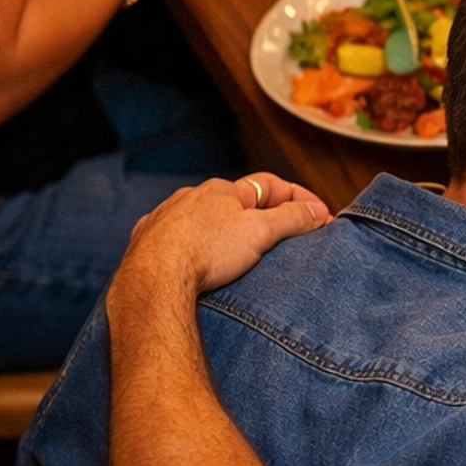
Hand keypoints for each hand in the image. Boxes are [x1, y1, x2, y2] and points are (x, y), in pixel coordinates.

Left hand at [118, 173, 329, 296]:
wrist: (152, 280)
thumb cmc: (206, 252)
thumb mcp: (260, 232)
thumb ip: (291, 218)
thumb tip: (316, 211)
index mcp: (221, 190)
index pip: (270, 186)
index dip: (299, 200)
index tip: (320, 217)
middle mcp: (191, 197)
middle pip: (235, 202)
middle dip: (260, 216)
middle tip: (282, 237)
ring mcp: (165, 218)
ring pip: (202, 219)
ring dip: (222, 230)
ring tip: (236, 254)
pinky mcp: (146, 241)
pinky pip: (173, 238)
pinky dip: (189, 245)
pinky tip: (194, 260)